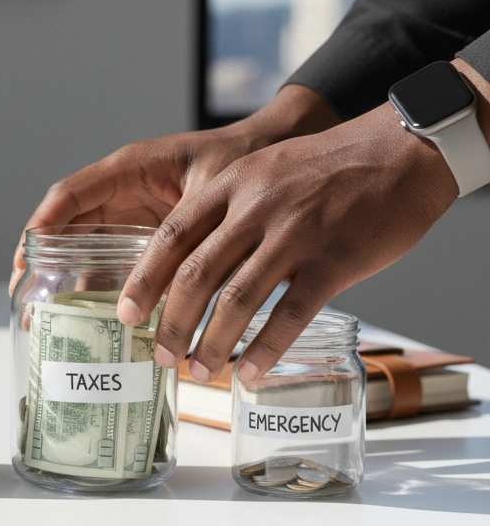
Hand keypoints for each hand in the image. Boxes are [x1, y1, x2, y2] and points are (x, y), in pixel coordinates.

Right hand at [9, 85, 339, 293]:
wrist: (284, 154)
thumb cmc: (249, 159)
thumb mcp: (212, 196)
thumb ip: (185, 237)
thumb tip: (167, 291)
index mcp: (130, 169)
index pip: (69, 197)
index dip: (41, 229)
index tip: (24, 263)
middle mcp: (125, 192)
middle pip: (69, 227)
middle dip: (44, 264)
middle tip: (26, 303)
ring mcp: (137, 215)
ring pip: (89, 249)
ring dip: (70, 281)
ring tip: (49, 318)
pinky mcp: (155, 238)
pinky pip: (119, 262)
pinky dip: (106, 288)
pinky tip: (97, 319)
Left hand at [116, 101, 459, 380]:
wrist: (399, 152)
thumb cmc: (323, 169)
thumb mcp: (260, 171)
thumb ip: (224, 209)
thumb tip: (187, 266)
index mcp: (231, 185)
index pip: (171, 236)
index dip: (144, 279)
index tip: (126, 313)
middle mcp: (256, 208)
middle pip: (197, 274)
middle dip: (172, 322)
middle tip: (160, 355)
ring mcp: (295, 234)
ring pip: (238, 300)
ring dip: (213, 343)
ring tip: (199, 371)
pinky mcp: (334, 261)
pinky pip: (291, 314)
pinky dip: (266, 349)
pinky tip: (251, 373)